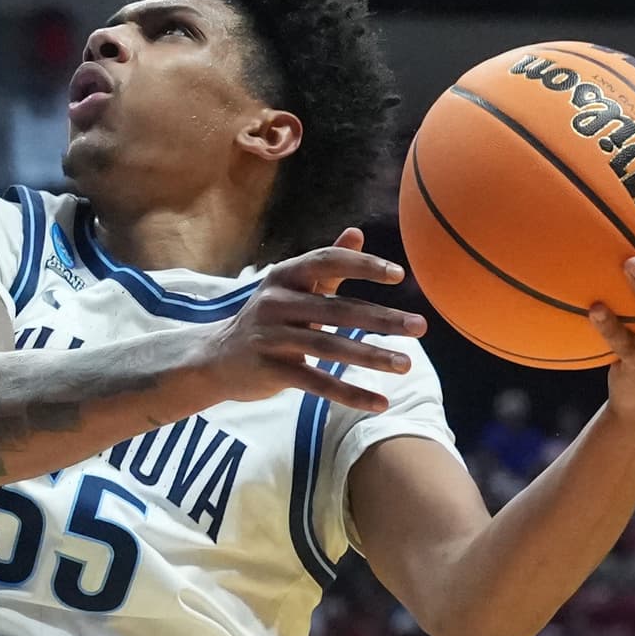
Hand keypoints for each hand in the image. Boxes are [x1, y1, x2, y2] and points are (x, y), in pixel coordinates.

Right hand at [202, 231, 430, 416]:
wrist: (214, 359)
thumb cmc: (265, 319)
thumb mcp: (289, 288)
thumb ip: (326, 264)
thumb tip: (358, 232)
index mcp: (284, 276)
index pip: (328, 262)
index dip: (363, 266)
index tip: (399, 276)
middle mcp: (276, 302)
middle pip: (338, 309)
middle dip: (383, 319)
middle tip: (420, 326)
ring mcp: (271, 337)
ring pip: (330, 347)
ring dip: (372, 357)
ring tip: (406, 365)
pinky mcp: (271, 371)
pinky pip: (317, 383)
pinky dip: (351, 394)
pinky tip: (380, 403)